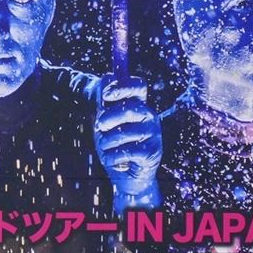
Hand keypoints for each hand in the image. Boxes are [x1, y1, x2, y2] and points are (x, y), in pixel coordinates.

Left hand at [94, 75, 161, 199]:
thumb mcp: (106, 122)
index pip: (138, 85)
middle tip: (100, 126)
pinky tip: (113, 160)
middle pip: (129, 107)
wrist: (127, 177)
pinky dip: (112, 157)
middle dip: (108, 117)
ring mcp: (153, 135)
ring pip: (123, 132)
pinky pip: (126, 151)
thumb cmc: (115, 145)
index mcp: (139, 105)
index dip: (122, 85)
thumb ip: (105, 101)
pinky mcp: (152, 153)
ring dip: (106, 142)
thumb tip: (107, 76)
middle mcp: (150, 117)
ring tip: (106, 148)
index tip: (106, 94)